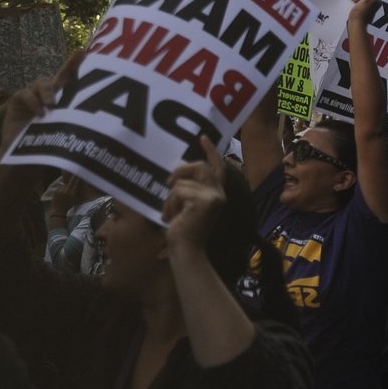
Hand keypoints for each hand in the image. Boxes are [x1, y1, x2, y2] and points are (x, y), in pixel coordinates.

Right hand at [0, 50, 83, 153]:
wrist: (28, 161)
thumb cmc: (54, 148)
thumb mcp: (72, 135)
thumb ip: (81, 126)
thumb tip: (105, 128)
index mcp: (68, 101)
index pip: (78, 83)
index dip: (81, 66)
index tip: (86, 52)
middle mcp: (52, 94)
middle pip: (61, 76)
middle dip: (70, 65)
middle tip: (79, 57)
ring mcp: (34, 96)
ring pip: (43, 83)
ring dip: (49, 92)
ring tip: (53, 106)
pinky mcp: (19, 101)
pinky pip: (25, 94)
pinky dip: (33, 102)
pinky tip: (40, 113)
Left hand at [50, 174, 79, 216]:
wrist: (58, 210)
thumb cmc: (69, 205)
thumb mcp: (76, 199)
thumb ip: (77, 192)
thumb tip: (79, 184)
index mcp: (73, 194)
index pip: (76, 184)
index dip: (78, 178)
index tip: (80, 174)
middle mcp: (67, 192)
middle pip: (71, 182)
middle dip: (74, 177)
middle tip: (76, 172)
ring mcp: (61, 191)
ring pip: (65, 185)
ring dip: (67, 186)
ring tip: (67, 192)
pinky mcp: (56, 191)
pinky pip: (60, 187)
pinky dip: (62, 189)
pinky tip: (62, 194)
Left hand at [162, 136, 225, 254]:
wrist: (187, 251)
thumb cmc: (185, 231)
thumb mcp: (188, 206)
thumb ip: (190, 190)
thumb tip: (177, 176)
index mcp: (217, 194)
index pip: (218, 167)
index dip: (211, 151)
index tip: (203, 137)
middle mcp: (219, 194)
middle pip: (200, 166)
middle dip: (180, 170)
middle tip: (168, 182)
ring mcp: (212, 197)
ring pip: (183, 182)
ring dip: (170, 197)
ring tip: (170, 213)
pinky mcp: (203, 201)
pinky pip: (178, 191)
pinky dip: (169, 204)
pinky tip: (170, 217)